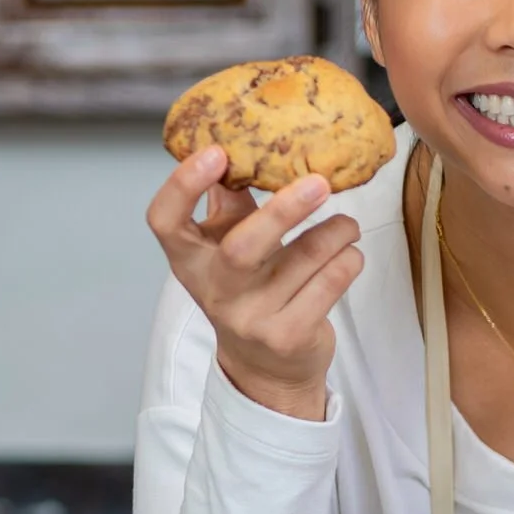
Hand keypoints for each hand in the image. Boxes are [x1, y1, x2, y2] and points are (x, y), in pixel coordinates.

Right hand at [146, 146, 364, 419]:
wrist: (265, 369)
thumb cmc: (248, 291)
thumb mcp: (227, 248)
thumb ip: (231, 203)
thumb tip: (242, 144)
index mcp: (191, 261)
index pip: (165, 222)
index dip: (182, 185)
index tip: (214, 152)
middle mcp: (216, 291)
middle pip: (243, 247)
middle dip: (284, 211)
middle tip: (319, 182)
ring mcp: (251, 318)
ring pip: (303, 261)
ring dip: (335, 233)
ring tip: (347, 224)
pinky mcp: (289, 336)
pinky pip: (329, 285)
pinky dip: (347, 260)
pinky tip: (348, 254)